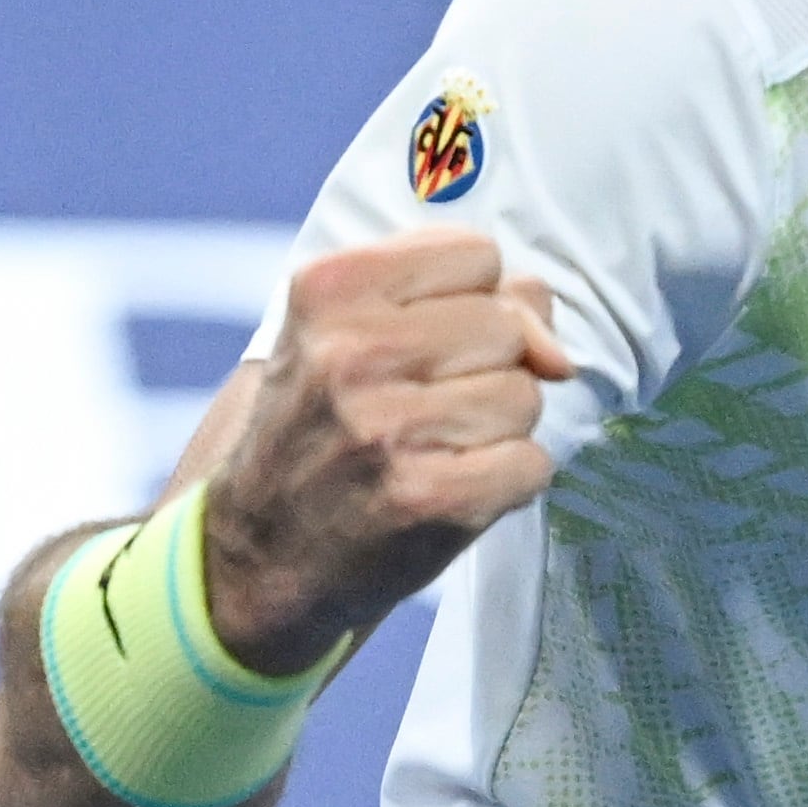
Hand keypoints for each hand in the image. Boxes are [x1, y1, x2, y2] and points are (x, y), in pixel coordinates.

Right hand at [201, 231, 573, 674]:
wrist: (257, 552)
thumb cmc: (322, 427)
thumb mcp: (351, 334)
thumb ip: (462, 297)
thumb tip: (551, 335)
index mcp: (330, 289)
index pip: (477, 253)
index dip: (469, 299)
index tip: (420, 340)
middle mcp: (353, 353)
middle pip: (508, 326)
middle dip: (488, 366)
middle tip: (422, 406)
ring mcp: (390, 428)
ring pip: (526, 395)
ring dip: (498, 428)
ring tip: (432, 449)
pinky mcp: (430, 497)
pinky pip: (533, 462)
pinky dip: (508, 480)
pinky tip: (450, 488)